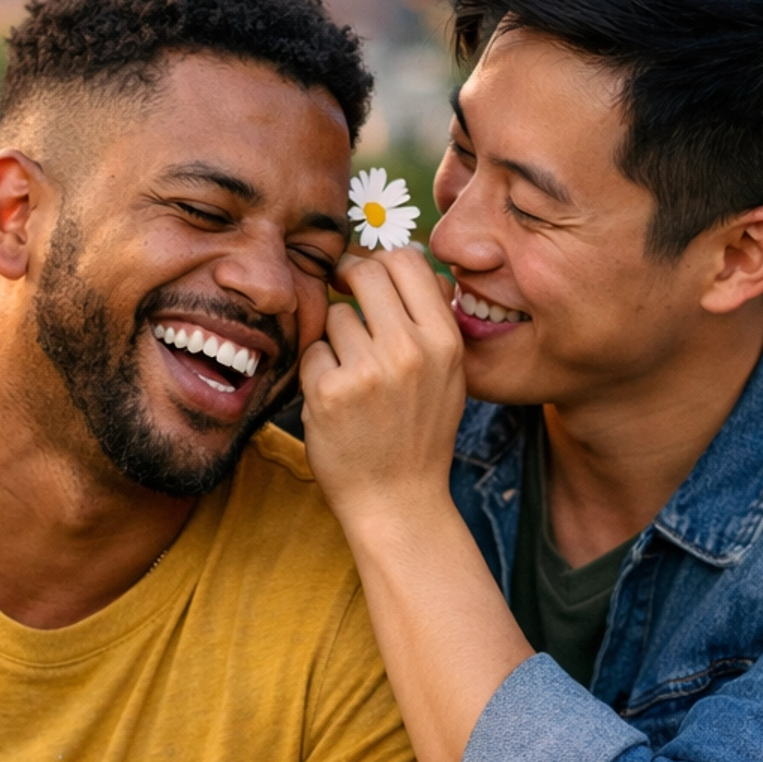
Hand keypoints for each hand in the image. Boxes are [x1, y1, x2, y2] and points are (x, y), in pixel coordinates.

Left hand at [299, 250, 465, 537]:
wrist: (398, 501)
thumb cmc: (420, 433)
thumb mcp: (449, 374)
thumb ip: (433, 319)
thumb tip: (411, 264)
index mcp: (444, 340)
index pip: (407, 261)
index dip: (380, 261)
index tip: (365, 275)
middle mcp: (409, 350)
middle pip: (365, 273)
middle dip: (347, 278)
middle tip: (339, 292)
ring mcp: (367, 371)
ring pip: (335, 315)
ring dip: (334, 337)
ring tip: (350, 374)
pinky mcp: (328, 392)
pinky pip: (313, 352)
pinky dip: (317, 370)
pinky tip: (335, 400)